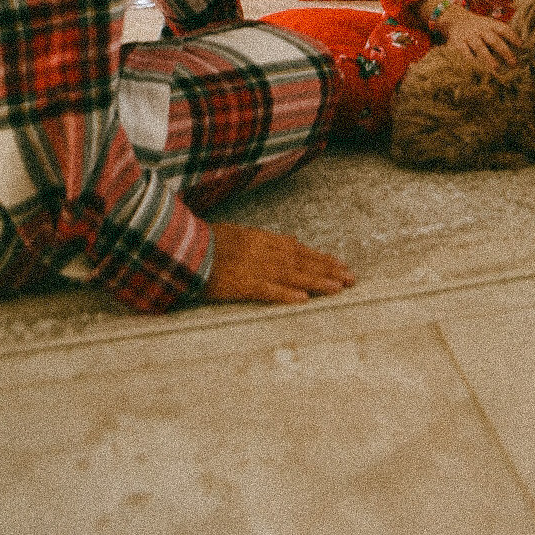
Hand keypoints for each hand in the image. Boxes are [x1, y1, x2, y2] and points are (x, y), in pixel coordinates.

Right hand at [203, 221, 354, 304]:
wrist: (183, 248)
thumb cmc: (210, 242)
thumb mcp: (242, 234)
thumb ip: (268, 240)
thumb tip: (292, 241)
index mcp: (263, 239)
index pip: (299, 250)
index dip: (321, 258)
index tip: (341, 265)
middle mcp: (263, 251)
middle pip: (301, 262)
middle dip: (328, 270)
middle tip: (351, 279)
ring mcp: (253, 267)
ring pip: (291, 275)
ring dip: (316, 282)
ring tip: (338, 288)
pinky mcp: (240, 283)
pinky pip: (267, 291)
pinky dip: (285, 295)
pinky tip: (303, 300)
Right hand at [441, 3, 521, 71]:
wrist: (454, 19)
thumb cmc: (478, 27)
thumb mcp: (489, 25)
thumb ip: (500, 35)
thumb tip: (520, 49)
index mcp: (490, 24)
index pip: (503, 29)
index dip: (512, 37)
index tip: (521, 46)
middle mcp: (480, 29)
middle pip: (494, 40)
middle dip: (504, 51)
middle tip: (513, 64)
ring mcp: (469, 36)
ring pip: (480, 47)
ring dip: (488, 58)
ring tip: (496, 69)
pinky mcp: (458, 43)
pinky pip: (465, 52)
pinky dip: (471, 61)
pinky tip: (477, 69)